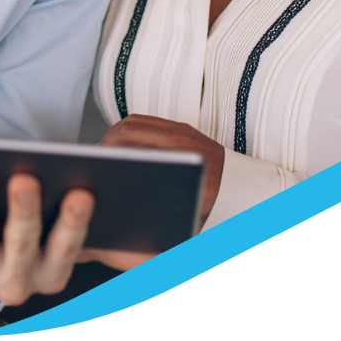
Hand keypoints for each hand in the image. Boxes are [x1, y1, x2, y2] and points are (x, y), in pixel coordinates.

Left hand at [0, 172, 94, 305]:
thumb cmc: (24, 234)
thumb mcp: (56, 237)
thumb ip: (82, 225)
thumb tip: (132, 210)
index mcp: (51, 274)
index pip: (65, 248)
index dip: (74, 223)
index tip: (82, 195)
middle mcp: (17, 283)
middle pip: (22, 244)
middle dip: (24, 212)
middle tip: (25, 181)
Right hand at [78, 114, 225, 271]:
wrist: (245, 192)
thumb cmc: (216, 209)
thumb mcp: (188, 218)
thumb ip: (162, 216)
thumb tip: (123, 211)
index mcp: (184, 158)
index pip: (135, 139)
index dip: (110, 148)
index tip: (98, 162)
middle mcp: (185, 139)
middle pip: (132, 126)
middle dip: (107, 140)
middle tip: (95, 159)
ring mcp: (185, 131)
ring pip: (138, 122)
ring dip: (117, 135)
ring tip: (106, 155)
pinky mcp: (185, 129)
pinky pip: (149, 123)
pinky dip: (131, 133)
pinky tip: (123, 151)